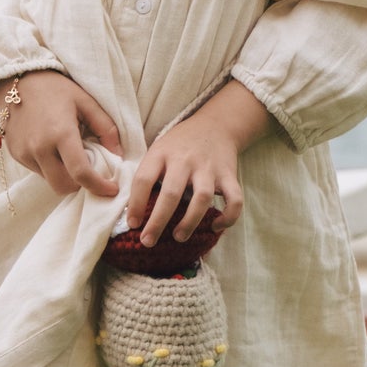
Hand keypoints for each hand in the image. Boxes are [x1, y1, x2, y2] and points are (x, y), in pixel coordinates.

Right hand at [0, 70, 122, 197]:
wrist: (17, 79)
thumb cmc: (56, 88)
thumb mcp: (86, 101)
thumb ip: (105, 128)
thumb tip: (119, 154)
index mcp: (60, 133)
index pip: (81, 173)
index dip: (99, 186)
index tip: (112, 189)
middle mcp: (39, 147)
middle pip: (63, 186)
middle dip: (80, 185)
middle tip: (90, 172)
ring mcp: (25, 152)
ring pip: (50, 181)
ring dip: (64, 176)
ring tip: (69, 155)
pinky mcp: (16, 154)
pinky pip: (37, 171)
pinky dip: (50, 167)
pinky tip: (52, 148)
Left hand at [127, 80, 273, 245]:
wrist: (216, 124)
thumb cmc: (180, 144)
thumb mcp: (158, 149)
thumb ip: (149, 174)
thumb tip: (132, 211)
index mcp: (162, 153)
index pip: (143, 179)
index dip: (136, 204)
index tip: (133, 224)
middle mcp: (185, 160)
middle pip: (171, 193)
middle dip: (158, 221)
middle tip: (148, 242)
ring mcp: (208, 168)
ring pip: (202, 198)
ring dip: (190, 222)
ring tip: (178, 237)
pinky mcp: (229, 175)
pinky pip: (234, 199)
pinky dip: (228, 217)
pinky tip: (216, 226)